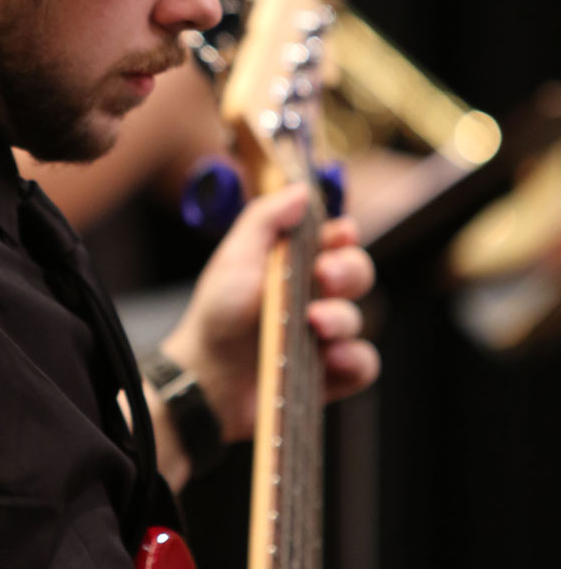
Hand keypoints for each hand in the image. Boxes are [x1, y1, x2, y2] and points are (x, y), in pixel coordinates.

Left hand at [160, 184, 378, 448]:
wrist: (204, 378)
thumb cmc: (217, 315)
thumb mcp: (236, 258)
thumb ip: (266, 219)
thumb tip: (303, 190)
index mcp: (295, 265)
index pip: (337, 241)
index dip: (344, 236)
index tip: (340, 234)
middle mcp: (315, 297)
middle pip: (358, 274)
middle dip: (350, 271)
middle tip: (325, 276)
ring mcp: (324, 337)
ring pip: (359, 319)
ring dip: (343, 317)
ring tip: (314, 324)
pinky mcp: (330, 376)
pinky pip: (363, 365)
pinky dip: (354, 360)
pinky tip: (331, 358)